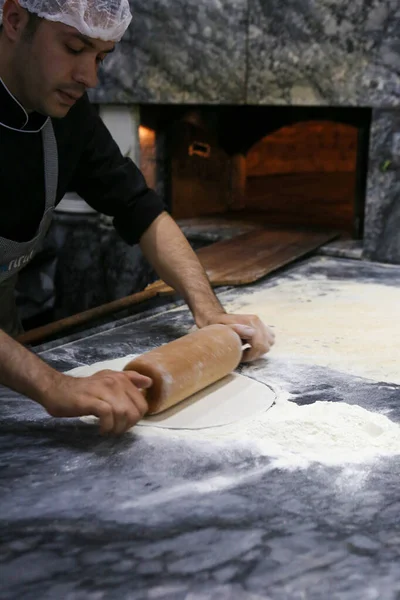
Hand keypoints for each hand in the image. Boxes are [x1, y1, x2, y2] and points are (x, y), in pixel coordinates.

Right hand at [37, 370, 151, 435]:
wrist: (57, 390)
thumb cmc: (84, 389)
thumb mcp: (108, 379)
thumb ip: (129, 380)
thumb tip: (149, 382)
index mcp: (121, 378)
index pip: (142, 403)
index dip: (136, 417)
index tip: (124, 422)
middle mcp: (114, 382)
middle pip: (135, 410)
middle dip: (128, 425)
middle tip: (116, 429)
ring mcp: (103, 390)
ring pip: (123, 412)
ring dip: (118, 428)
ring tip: (109, 431)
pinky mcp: (91, 400)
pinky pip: (108, 415)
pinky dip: (107, 426)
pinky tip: (101, 430)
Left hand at [199, 312, 274, 362]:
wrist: (216, 316)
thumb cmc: (217, 324)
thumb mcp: (223, 329)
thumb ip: (236, 331)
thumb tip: (252, 334)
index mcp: (251, 322)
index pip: (260, 345)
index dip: (251, 355)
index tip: (240, 356)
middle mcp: (258, 321)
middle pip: (266, 346)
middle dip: (255, 354)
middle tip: (243, 354)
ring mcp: (260, 322)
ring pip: (270, 342)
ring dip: (259, 349)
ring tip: (247, 349)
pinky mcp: (261, 325)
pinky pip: (269, 337)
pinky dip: (262, 343)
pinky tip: (251, 345)